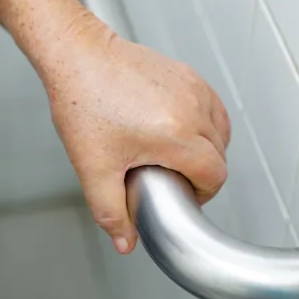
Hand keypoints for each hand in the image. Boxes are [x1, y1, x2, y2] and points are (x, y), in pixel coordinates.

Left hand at [40, 14, 230, 254]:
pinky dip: (204, 122)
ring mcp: (192, 87)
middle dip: (203, 172)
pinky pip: (211, 105)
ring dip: (207, 147)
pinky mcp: (187, 73)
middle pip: (220, 154)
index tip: (183, 194)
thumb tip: (126, 241)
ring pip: (220, 129)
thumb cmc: (82, 102)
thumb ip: (111, 211)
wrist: (77, 56)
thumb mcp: (93, 167)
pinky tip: (181, 128)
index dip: (203, 193)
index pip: (215, 175)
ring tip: (177, 154)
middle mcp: (191, 109)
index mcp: (175, 135)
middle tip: (172, 177)